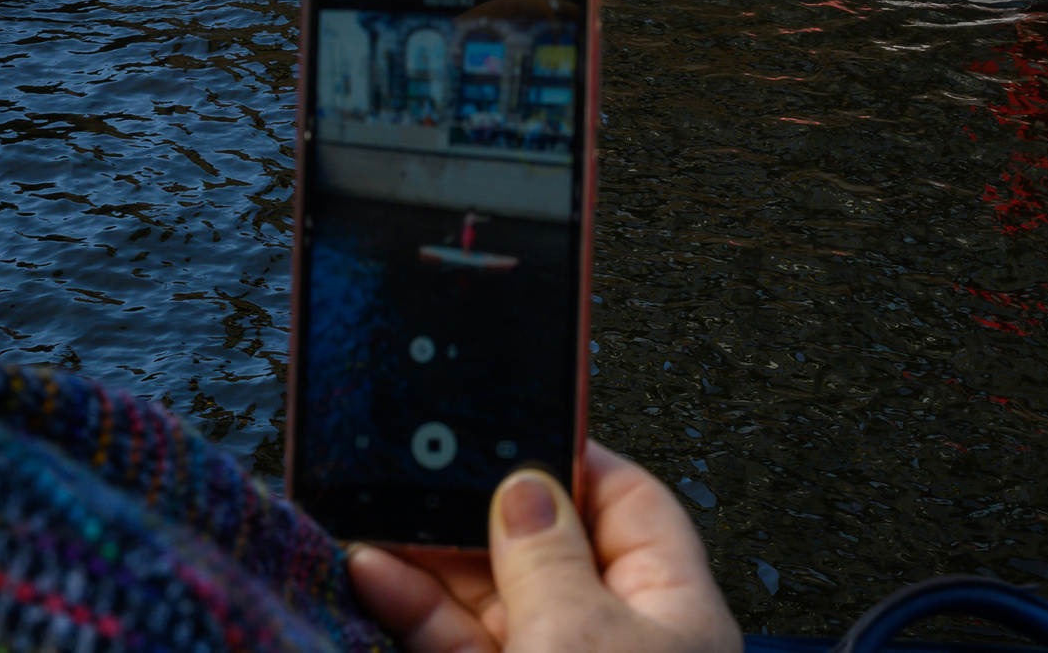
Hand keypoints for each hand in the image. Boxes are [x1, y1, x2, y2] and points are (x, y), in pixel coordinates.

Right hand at [347, 445, 740, 652]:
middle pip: (546, 553)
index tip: (506, 419)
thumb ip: (548, 559)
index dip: (570, 457)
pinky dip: (412, 616)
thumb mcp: (583, 642)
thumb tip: (528, 487)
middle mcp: (618, 651)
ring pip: (490, 608)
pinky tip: (372, 579)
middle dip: (478, 511)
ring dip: (429, 562)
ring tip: (372, 519)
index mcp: (675, 613)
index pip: (630, 505)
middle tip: (415, 468)